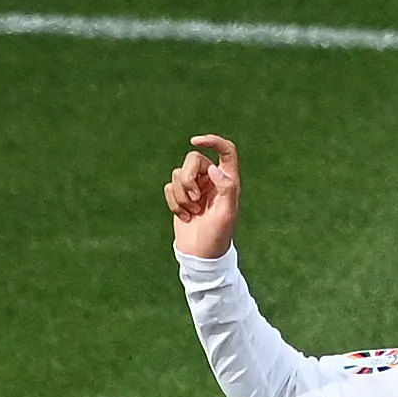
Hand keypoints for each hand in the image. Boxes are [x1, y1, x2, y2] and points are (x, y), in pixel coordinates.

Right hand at [166, 134, 241, 258]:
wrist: (200, 255)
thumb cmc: (217, 236)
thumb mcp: (226, 214)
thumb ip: (225, 188)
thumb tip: (214, 169)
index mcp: (228, 180)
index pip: (225, 150)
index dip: (212, 141)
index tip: (196, 141)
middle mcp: (211, 179)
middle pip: (193, 159)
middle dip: (188, 178)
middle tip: (194, 198)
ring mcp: (195, 187)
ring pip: (178, 174)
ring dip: (181, 195)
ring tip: (192, 212)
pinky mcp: (180, 197)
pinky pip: (169, 187)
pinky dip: (174, 203)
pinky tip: (184, 217)